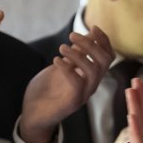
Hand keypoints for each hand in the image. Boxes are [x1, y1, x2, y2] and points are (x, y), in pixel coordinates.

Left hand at [19, 26, 113, 142]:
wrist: (34, 114)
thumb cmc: (46, 89)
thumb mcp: (61, 66)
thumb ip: (75, 54)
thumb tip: (86, 35)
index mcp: (91, 75)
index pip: (108, 55)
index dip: (104, 40)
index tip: (93, 27)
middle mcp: (92, 84)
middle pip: (105, 61)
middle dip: (91, 44)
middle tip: (72, 35)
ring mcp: (84, 93)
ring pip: (93, 70)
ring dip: (78, 55)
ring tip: (61, 47)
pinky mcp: (73, 102)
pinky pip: (77, 82)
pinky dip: (67, 68)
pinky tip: (55, 60)